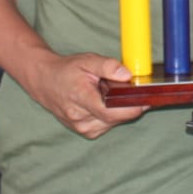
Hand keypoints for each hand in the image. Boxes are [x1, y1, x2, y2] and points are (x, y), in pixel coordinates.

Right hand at [24, 52, 147, 138]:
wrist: (45, 82)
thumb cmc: (66, 71)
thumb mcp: (87, 61)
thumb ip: (108, 66)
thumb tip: (128, 75)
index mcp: (81, 99)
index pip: (113, 110)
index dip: (134, 105)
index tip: (147, 96)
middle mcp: (81, 119)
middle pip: (118, 117)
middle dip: (129, 104)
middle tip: (132, 88)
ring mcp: (83, 128)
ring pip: (115, 121)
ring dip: (120, 109)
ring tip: (111, 93)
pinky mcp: (87, 132)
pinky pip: (109, 124)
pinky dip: (112, 113)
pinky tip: (105, 101)